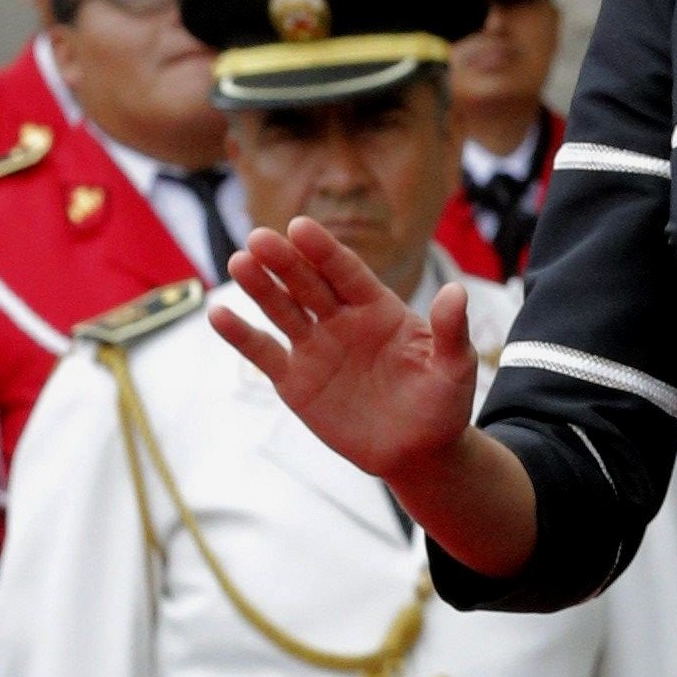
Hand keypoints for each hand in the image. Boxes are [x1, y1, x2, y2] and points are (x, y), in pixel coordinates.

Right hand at [214, 219, 476, 482]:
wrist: (418, 450)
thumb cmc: (441, 402)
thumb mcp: (454, 366)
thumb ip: (450, 330)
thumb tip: (456, 292)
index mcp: (380, 309)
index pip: (347, 272)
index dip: (324, 250)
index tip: (299, 226)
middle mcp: (343, 321)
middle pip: (309, 284)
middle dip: (285, 261)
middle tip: (258, 238)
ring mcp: (316, 348)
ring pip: (283, 310)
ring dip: (260, 288)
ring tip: (239, 263)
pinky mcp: (296, 381)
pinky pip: (265, 353)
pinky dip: (241, 335)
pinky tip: (219, 314)